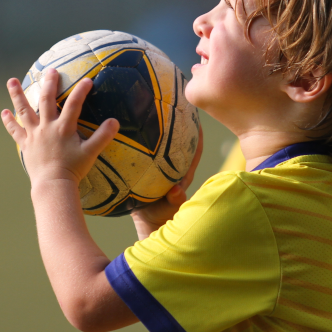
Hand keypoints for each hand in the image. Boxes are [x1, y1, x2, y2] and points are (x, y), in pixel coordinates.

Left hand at [0, 68, 119, 187]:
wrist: (53, 184)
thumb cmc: (73, 169)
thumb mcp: (91, 152)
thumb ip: (103, 136)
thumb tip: (115, 121)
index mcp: (64, 127)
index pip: (74, 104)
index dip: (81, 91)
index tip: (87, 80)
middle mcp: (47, 127)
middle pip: (46, 100)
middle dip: (49, 84)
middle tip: (50, 71)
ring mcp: (34, 134)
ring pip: (24, 110)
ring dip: (17, 95)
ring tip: (11, 81)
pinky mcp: (25, 144)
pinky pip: (15, 130)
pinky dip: (9, 121)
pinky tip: (4, 112)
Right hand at [130, 121, 203, 239]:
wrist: (146, 225)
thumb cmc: (161, 217)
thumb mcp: (169, 208)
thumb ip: (174, 200)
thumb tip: (176, 191)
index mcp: (181, 174)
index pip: (193, 151)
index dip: (197, 135)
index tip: (197, 117)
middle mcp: (171, 169)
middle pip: (177, 143)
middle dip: (179, 125)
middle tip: (175, 106)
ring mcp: (159, 170)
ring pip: (161, 147)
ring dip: (160, 131)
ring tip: (155, 112)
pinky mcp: (146, 173)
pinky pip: (146, 154)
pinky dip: (143, 143)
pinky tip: (133, 131)